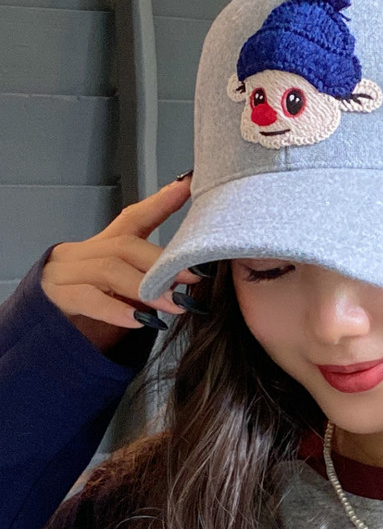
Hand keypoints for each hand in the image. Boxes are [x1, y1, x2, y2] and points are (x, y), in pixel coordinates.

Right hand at [41, 178, 200, 352]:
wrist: (43, 342)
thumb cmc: (90, 314)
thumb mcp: (124, 294)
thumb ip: (148, 280)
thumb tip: (189, 277)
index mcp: (101, 247)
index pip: (133, 218)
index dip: (160, 203)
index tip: (187, 187)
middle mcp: (80, 253)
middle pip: (126, 245)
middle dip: (162, 262)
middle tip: (192, 277)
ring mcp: (63, 272)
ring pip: (110, 269)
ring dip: (146, 288)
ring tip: (172, 304)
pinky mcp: (54, 296)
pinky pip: (88, 298)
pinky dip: (116, 309)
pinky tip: (138, 320)